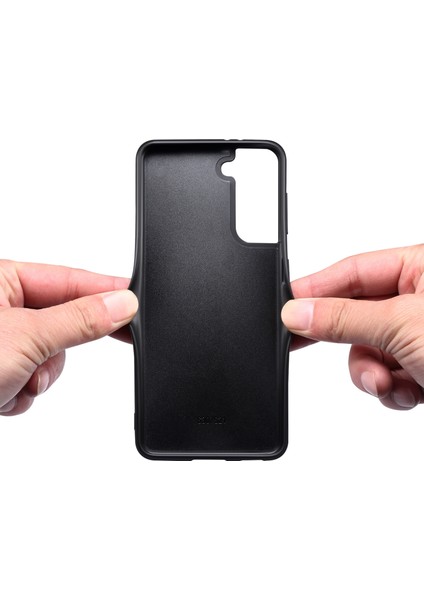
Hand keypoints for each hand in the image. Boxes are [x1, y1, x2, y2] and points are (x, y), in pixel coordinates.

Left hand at [0, 261, 137, 415]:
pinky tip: (2, 395)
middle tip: (84, 350)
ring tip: (13, 382)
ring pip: (52, 356)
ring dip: (39, 376)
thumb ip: (79, 320)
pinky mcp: (2, 371)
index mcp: (4, 281)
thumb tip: (122, 304)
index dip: (107, 291)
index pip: (71, 280)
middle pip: (65, 320)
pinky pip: (35, 379)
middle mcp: (4, 308)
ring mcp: (4, 342)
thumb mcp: (26, 337)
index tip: (139, 302)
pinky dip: (23, 393)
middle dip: (61, 347)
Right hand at [281, 245, 423, 409]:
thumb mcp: (402, 325)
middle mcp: (419, 300)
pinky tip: (409, 393)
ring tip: (385, 383)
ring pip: (368, 351)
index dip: (317, 288)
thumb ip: (345, 318)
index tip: (285, 306)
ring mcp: (421, 337)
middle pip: (356, 314)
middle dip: (345, 340)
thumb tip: (297, 312)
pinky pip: (386, 377)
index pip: (354, 272)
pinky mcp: (423, 369)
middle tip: (298, 343)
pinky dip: (391, 391)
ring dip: (371, 373)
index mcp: (421, 268)